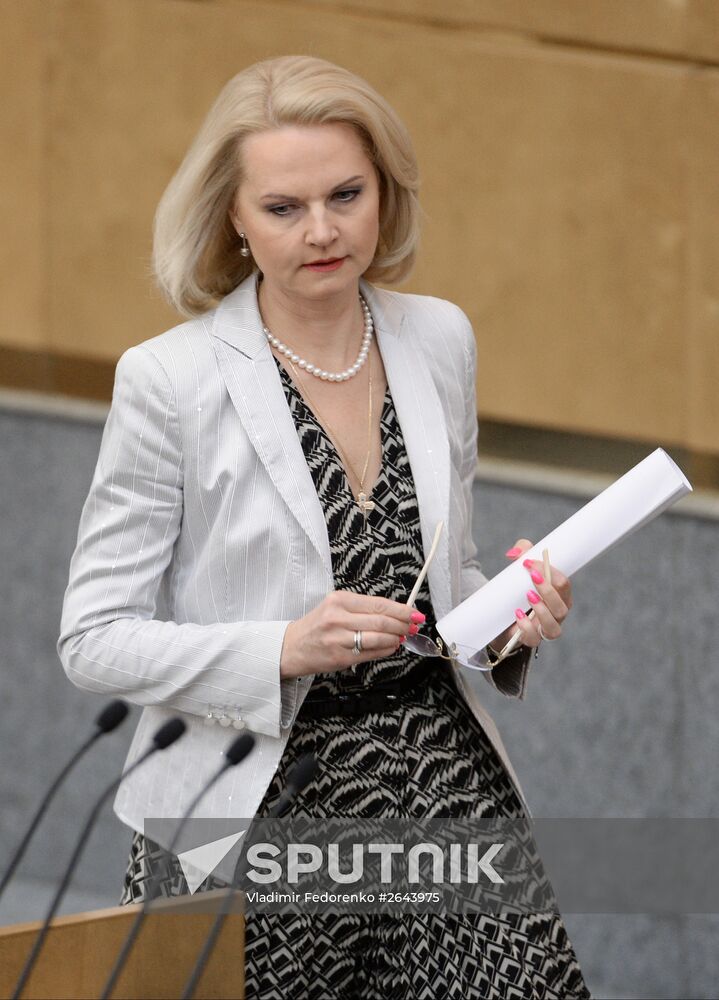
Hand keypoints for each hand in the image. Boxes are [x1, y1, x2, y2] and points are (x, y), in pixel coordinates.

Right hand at [280, 591, 419, 678]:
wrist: (290, 647)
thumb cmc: (316, 626)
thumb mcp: (336, 608)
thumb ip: (363, 609)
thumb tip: (396, 613)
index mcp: (339, 600)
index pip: (379, 604)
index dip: (401, 610)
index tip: (415, 613)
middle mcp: (338, 617)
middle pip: (382, 620)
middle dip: (403, 624)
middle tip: (414, 626)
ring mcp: (339, 638)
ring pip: (379, 637)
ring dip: (396, 638)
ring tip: (402, 637)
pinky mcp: (340, 657)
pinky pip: (371, 653)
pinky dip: (386, 650)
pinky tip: (391, 647)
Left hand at [490, 538, 572, 650]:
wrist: (500, 616)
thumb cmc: (517, 589)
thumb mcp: (519, 567)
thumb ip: (521, 553)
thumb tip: (515, 553)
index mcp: (559, 596)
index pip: (564, 584)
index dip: (551, 571)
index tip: (530, 562)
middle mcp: (556, 614)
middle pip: (563, 606)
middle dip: (548, 590)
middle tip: (532, 575)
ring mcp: (544, 628)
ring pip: (553, 626)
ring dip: (543, 610)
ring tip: (529, 596)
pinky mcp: (530, 639)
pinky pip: (534, 639)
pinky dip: (527, 627)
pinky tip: (517, 614)